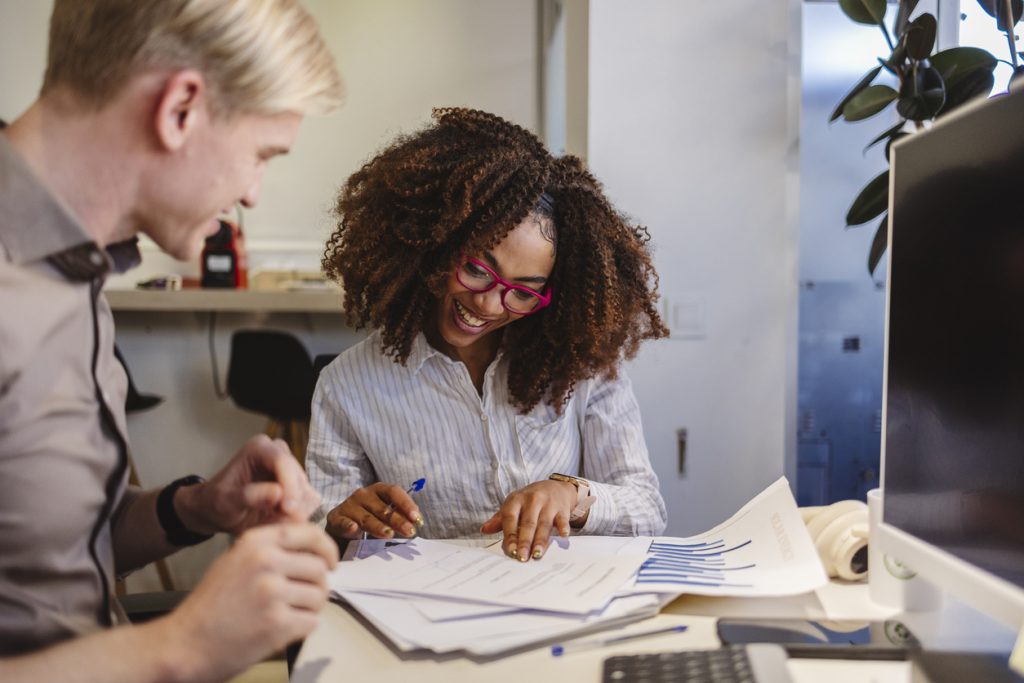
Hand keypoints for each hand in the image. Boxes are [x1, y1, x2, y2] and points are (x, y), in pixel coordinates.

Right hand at [163, 522, 337, 682]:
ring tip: (285, 615)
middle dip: (317, 586)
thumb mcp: (235, 561)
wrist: (185, 644)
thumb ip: (271, 550)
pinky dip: (302, 628)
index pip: (310, 533)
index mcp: (256, 542)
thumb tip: (314, 549)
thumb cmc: (212, 606)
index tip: (331, 562)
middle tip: (300, 599)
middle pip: (319, 568)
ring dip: (309, 609)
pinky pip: (312, 622)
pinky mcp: (278, 623)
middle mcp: (266, 561)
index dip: (327, 549)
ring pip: (319, 596)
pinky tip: (280, 631)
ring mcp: (273, 592)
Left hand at [177, 434, 320, 535]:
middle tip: (274, 524)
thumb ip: (249, 497)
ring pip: (307, 492)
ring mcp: (291, 469)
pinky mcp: (299, 486)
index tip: (287, 509)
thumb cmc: (216, 503)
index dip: (289, 485)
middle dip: (291, 504)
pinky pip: (309, 503)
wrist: (217, 512)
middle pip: (299, 478)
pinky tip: (277, 522)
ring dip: (294, 513)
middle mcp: (279, 453)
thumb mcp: (225, 502)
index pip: (282, 462)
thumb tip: (279, 494)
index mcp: (259, 449)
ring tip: (270, 524)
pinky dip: (297, 517)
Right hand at [324, 482, 422, 541]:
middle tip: (409, 532)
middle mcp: (363, 494)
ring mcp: (349, 506)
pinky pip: (343, 522)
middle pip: (382, 508)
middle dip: (398, 520)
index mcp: (378, 490)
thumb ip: (400, 514)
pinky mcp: (336, 518)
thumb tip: (417, 521)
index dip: (406, 504)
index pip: (394, 492)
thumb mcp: (384, 514)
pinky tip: (354, 529)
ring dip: (378, 526)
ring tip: (389, 535)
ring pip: (366, 517)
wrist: (341, 524)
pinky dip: (348, 525)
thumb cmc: (369, 518)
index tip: (416, 518)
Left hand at [479, 480, 575, 560]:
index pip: (510, 518)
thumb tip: (484, 530)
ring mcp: (548, 504)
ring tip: (536, 554)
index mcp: (516, 500)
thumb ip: (500, 519)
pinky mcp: (562, 508)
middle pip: (528, 523)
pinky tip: (563, 535)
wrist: (554, 487)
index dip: (510, 535)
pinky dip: (563, 526)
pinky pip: (562, 519)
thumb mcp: (513, 506)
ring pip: (544, 524)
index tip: (510, 550)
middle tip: (522, 557)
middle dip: (524, 541)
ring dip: (540, 540)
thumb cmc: (529, 501)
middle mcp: (532, 500)